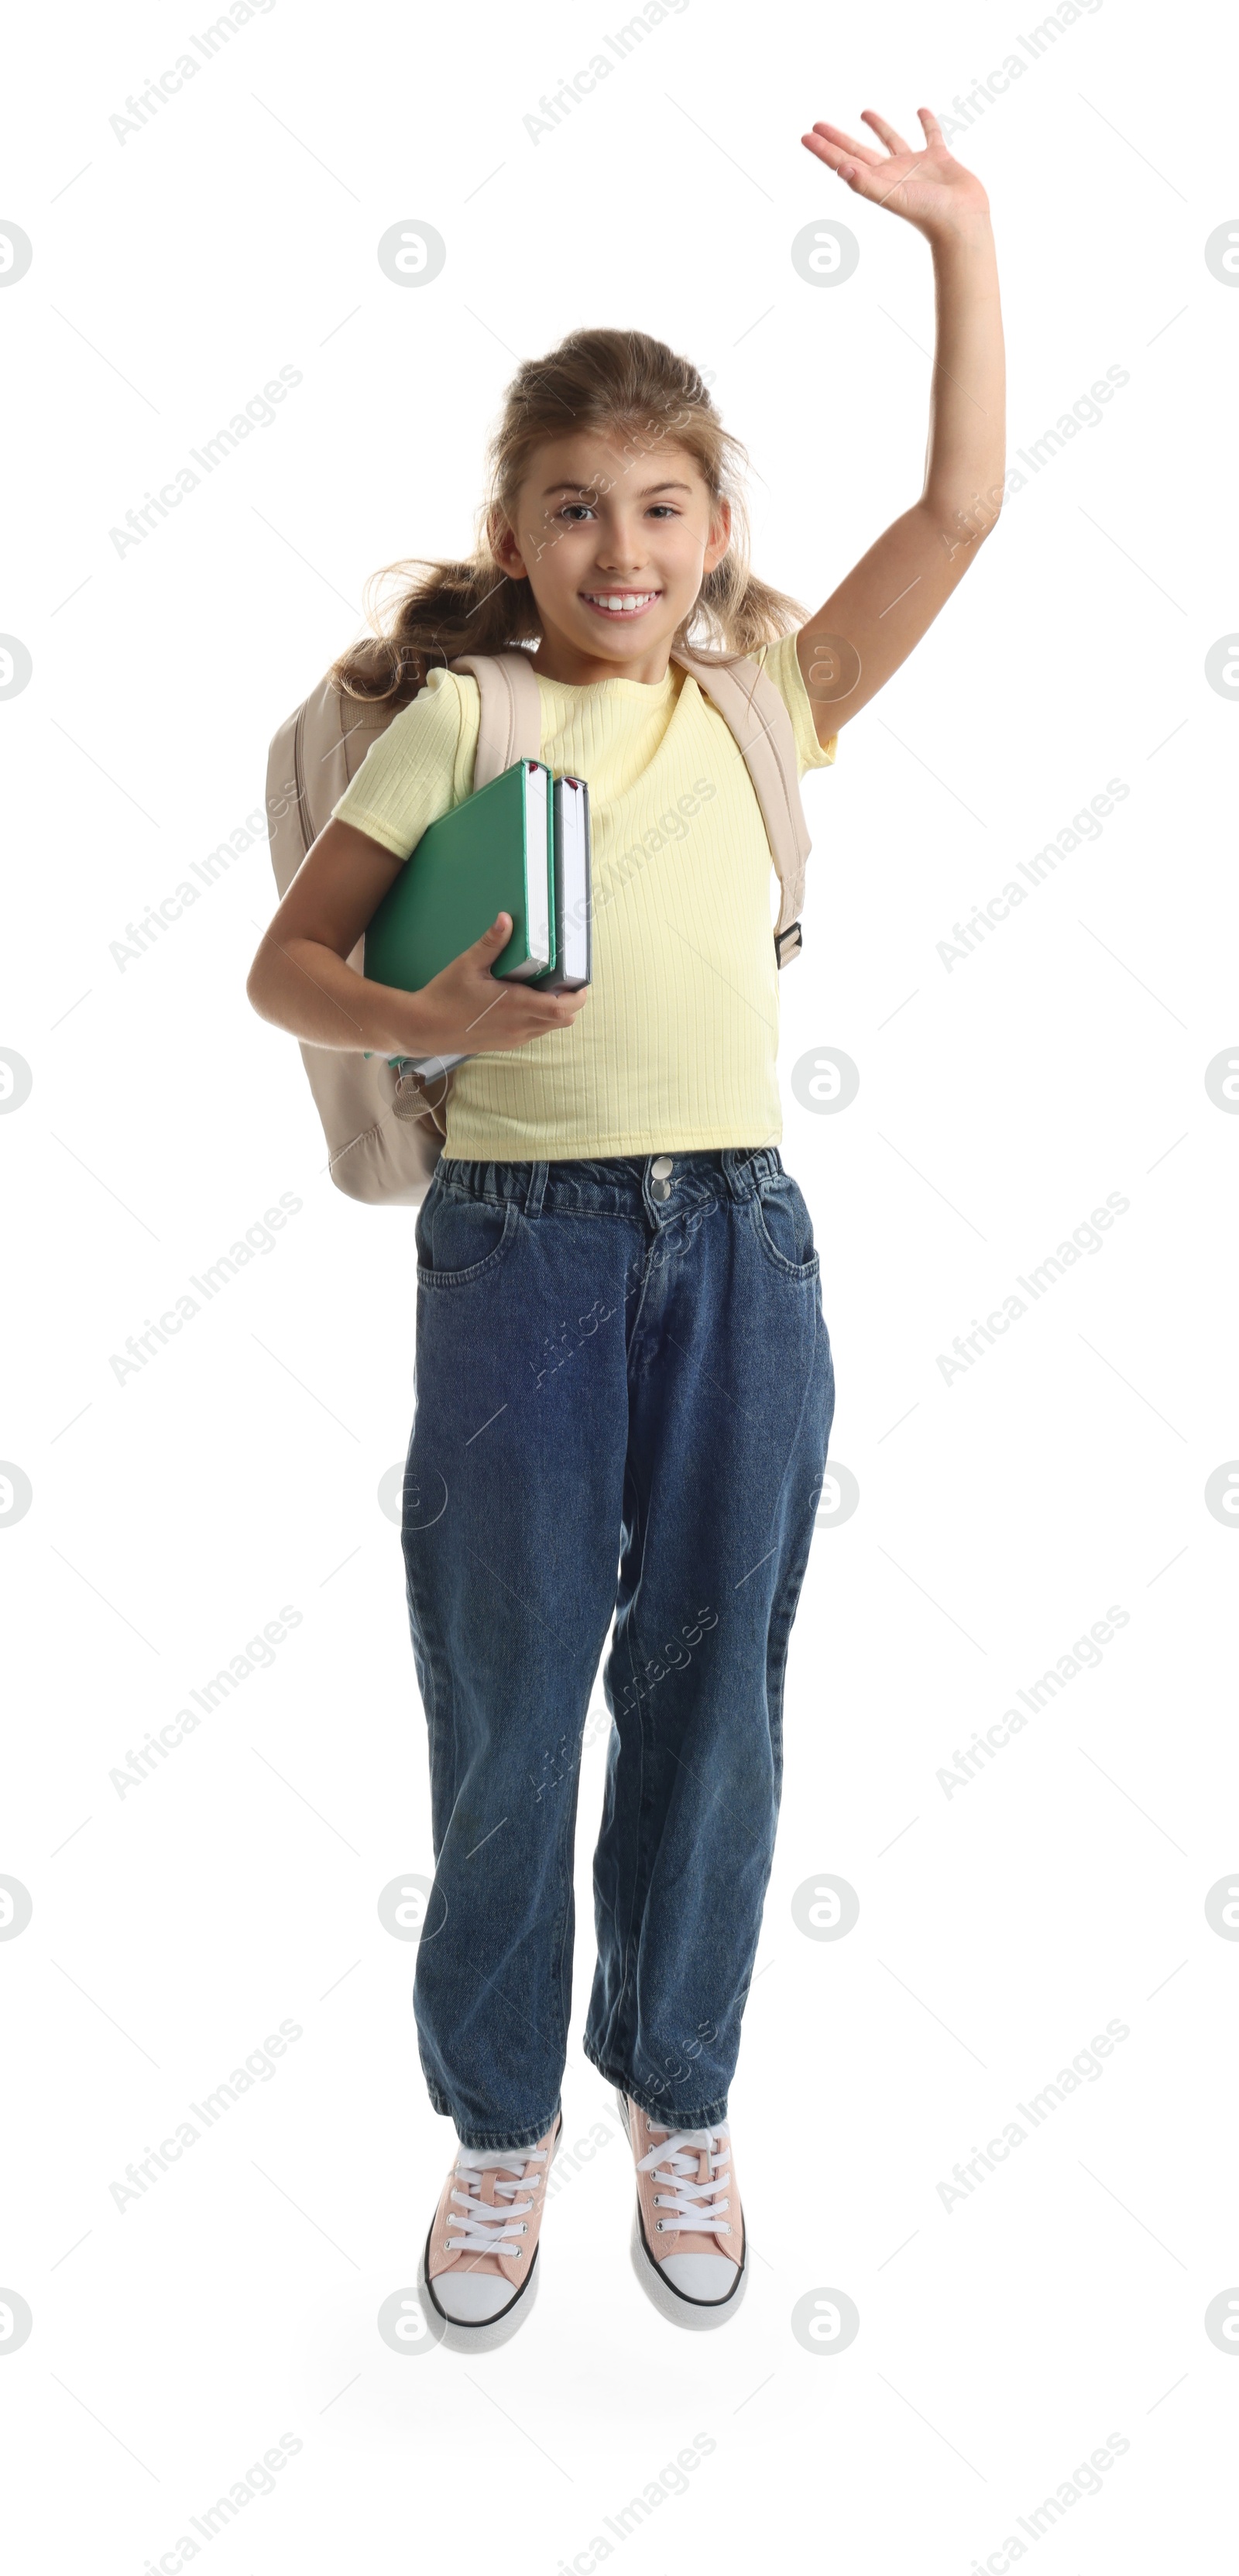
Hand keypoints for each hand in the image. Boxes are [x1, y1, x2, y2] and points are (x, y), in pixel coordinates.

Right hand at [391, 911, 588, 1059]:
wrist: (422, 1029)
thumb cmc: (444, 997)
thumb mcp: (467, 965)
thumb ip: (491, 943)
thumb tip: (506, 919)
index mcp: (516, 1006)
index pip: (563, 1009)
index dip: (577, 997)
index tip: (580, 982)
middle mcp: (519, 1027)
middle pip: (562, 1020)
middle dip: (569, 1003)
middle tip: (564, 981)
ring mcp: (512, 1039)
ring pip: (548, 1029)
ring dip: (554, 1012)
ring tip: (545, 990)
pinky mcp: (503, 1044)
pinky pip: (532, 1034)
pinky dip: (538, 1020)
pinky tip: (523, 1002)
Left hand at [801, 107, 989, 241]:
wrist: (962, 221)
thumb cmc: (927, 213)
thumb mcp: (891, 196)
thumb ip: (864, 183)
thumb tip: (840, 168)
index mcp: (877, 180)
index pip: (843, 161)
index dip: (824, 149)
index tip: (806, 135)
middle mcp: (892, 172)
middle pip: (858, 150)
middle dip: (838, 138)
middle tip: (818, 124)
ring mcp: (915, 165)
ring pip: (891, 141)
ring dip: (878, 127)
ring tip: (863, 112)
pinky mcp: (938, 159)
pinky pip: (930, 135)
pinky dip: (926, 123)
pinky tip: (921, 110)